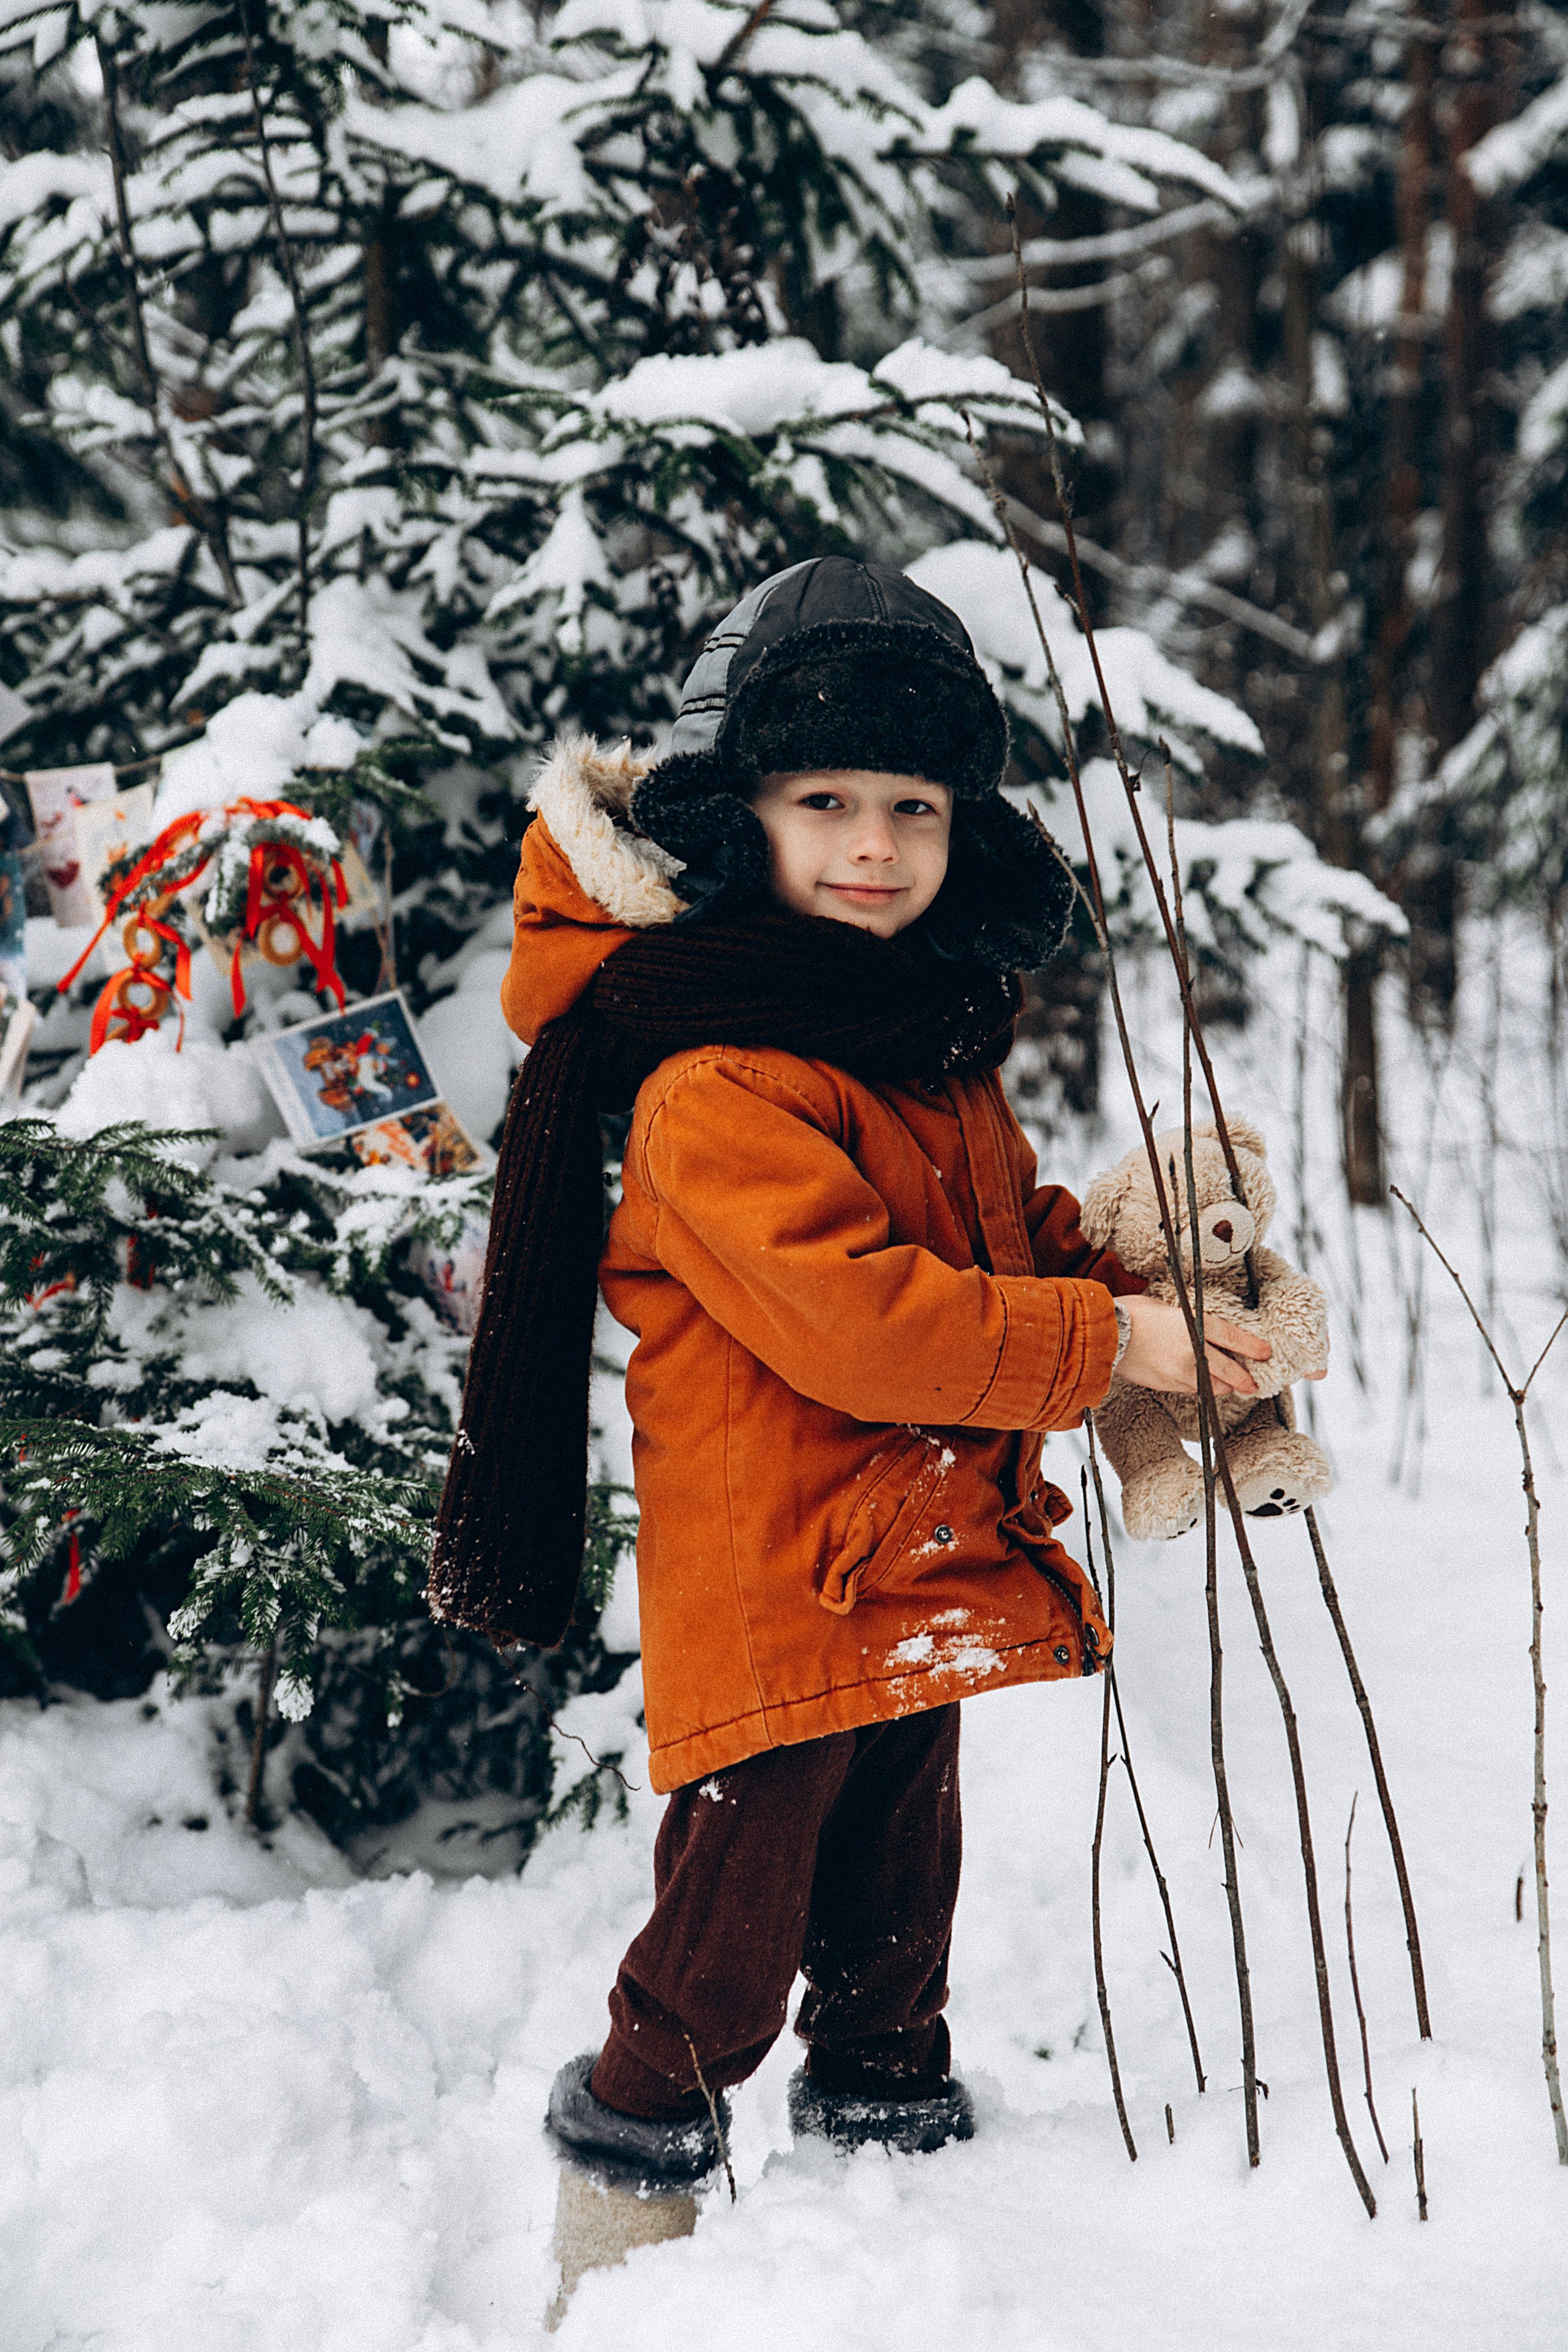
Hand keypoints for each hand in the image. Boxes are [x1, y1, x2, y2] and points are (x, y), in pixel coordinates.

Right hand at [1117, 1296, 1271, 1397]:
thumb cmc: (1130, 1314)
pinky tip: (1197, 1384)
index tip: (1265, 1353)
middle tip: (1252, 1385)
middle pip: (1229, 1370)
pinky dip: (1196, 1387)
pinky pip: (1189, 1389)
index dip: (1253, 1347)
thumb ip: (1183, 1320)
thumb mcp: (1163, 1307)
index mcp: (1195, 1324)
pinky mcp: (1166, 1384)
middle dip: (1244, 1379)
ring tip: (1225, 1386)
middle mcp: (1193, 1350)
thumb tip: (1192, 1327)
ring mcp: (1180, 1371)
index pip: (1233, 1339)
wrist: (1105, 1336)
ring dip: (1220, 1386)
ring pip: (1211, 1385)